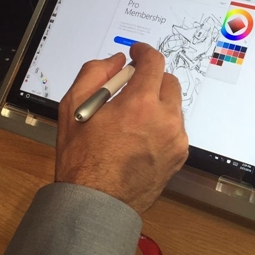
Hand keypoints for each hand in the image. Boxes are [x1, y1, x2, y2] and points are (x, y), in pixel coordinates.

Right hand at [55, 43, 188, 213]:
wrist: (97, 202)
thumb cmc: (82, 157)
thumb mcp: (74, 106)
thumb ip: (95, 73)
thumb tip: (117, 61)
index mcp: (140, 104)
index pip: (154, 62)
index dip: (144, 52)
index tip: (136, 53)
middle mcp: (165, 119)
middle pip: (169, 81)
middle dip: (152, 78)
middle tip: (131, 88)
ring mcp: (176, 139)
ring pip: (174, 105)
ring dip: (158, 102)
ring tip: (133, 118)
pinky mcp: (180, 155)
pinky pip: (176, 128)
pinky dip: (162, 124)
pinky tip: (141, 137)